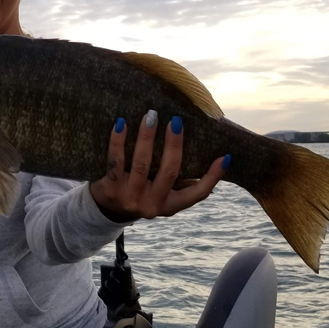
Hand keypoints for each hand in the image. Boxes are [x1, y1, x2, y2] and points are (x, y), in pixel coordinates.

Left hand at [90, 111, 227, 221]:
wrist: (104, 210)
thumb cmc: (140, 192)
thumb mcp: (161, 194)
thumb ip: (180, 180)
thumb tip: (213, 156)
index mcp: (168, 205)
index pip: (196, 194)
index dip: (212, 177)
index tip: (224, 157)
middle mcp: (151, 205)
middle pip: (168, 172)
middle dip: (174, 145)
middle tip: (176, 121)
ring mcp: (129, 197)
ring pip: (142, 164)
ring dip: (147, 138)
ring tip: (151, 116)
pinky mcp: (109, 189)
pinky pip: (115, 161)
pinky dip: (118, 141)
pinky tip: (121, 123)